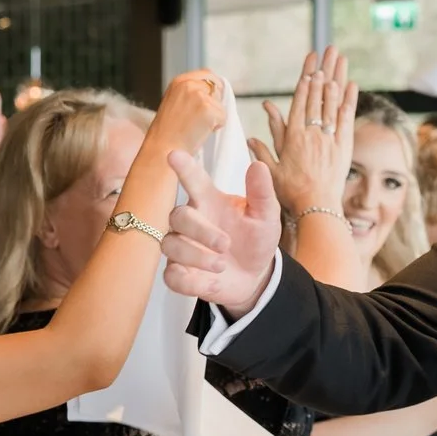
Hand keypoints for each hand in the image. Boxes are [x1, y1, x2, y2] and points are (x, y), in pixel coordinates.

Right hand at [146, 72, 227, 152]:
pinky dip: (217, 126)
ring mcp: (200, 96)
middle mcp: (189, 84)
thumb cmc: (168, 132)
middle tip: (201, 119)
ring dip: (215, 117)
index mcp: (179, 81)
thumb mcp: (174, 102)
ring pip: (221, 105)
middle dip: (215, 103)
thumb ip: (190, 93)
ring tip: (196, 127)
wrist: (163, 149)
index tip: (213, 99)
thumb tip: (212, 91)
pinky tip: (200, 132)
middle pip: (217, 87)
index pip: (207, 74)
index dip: (213, 87)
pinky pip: (223, 117)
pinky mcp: (209, 110)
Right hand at [162, 151, 283, 316]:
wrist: (256, 276)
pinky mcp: (180, 273)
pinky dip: (188, 279)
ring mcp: (182, 247)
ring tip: (222, 265)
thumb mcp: (266, 217)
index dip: (184, 168)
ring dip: (195, 255)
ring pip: (170, 245)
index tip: (174, 155)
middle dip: (199, 230)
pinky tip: (210, 280)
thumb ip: (261, 193)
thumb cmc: (256, 239)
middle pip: (177, 216)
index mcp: (210, 201)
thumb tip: (258, 165)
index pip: (193, 180)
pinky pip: (171, 275)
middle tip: (225, 244)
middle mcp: (192, 222)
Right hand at [251, 48, 356, 214]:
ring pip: (332, 102)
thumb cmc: (291, 193)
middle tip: (327, 50)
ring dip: (336, 78)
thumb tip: (250, 137)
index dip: (305, 82)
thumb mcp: (271, 172)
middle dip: (322, 70)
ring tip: (339, 59)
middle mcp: (312, 133)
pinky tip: (351, 84)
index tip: (309, 66)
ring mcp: (329, 138)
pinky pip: (346, 118)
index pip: (299, 103)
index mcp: (294, 137)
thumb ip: (262, 151)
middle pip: (317, 96)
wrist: (316, 207)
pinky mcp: (344, 146)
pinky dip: (349, 100)